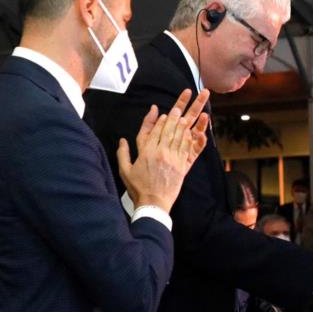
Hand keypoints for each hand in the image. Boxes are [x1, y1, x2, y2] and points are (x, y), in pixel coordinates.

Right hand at [117, 89, 209, 211]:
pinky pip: (186, 148)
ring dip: (182, 125)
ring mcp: (172, 159)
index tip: (162, 113)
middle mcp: (160, 153)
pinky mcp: (181, 166)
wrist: (154, 203)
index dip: (158, 121)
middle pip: (168, 131)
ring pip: (178, 137)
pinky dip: (188, 139)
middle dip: (173, 118)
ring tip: (185, 115)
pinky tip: (190, 132)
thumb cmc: (138, 188)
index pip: (154, 131)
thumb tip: (122, 140)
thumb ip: (122, 153)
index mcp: (146, 152)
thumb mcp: (125, 170)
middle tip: (177, 108)